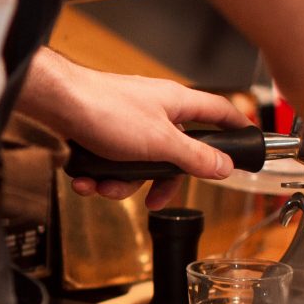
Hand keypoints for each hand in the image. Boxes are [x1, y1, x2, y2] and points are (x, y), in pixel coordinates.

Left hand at [18, 51, 251, 208]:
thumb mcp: (159, 143)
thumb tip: (224, 166)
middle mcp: (154, 110)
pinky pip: (112, 162)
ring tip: (104, 187)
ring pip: (138, 164)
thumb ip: (194, 156)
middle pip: (174, 153)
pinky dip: (99, 176)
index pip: (218, 112)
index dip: (235, 126)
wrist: (56, 103)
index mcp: (176, 103)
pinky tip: (87, 181)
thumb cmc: (105, 110)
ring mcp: (128, 120)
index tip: (247, 141)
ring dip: (121, 184)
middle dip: (159, 181)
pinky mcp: (103, 131)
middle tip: (153, 199)